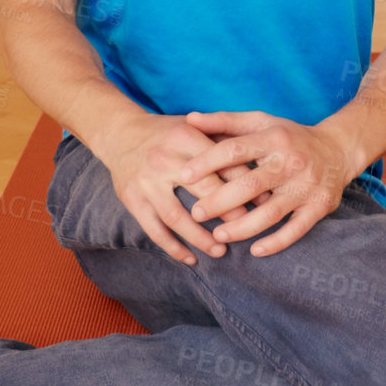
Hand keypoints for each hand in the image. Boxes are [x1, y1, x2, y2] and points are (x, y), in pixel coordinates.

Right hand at [99, 112, 256, 267]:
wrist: (120, 132)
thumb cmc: (167, 132)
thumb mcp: (194, 127)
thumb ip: (222, 143)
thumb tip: (260, 168)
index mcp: (185, 137)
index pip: (222, 164)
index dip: (245, 185)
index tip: (265, 203)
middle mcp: (164, 159)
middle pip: (203, 191)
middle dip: (228, 212)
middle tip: (247, 228)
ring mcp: (146, 182)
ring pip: (177, 217)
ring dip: (201, 238)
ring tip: (221, 251)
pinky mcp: (132, 199)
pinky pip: (154, 230)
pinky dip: (173, 247)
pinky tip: (190, 259)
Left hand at [176, 110, 356, 256]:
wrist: (338, 149)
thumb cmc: (289, 136)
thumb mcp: (261, 121)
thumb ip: (225, 121)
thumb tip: (190, 119)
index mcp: (273, 138)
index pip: (235, 149)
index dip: (207, 162)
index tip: (183, 176)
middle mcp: (291, 161)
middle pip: (250, 184)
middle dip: (220, 201)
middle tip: (195, 214)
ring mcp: (306, 186)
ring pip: (271, 212)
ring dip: (243, 227)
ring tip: (218, 234)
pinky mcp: (319, 206)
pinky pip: (296, 229)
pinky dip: (276, 243)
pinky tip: (255, 251)